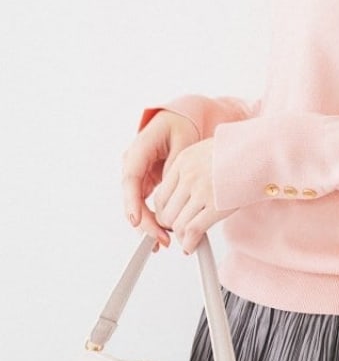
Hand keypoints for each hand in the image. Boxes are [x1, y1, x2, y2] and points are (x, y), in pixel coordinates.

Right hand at [122, 110, 198, 249]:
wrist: (179, 119)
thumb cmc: (181, 125)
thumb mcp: (184, 141)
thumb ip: (177, 165)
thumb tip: (174, 190)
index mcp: (140, 149)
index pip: (131, 179)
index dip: (133, 202)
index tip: (138, 221)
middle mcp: (133, 162)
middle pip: (132, 197)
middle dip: (144, 221)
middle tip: (159, 238)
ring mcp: (137, 172)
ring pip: (137, 203)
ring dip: (148, 223)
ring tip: (160, 241)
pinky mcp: (145, 180)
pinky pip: (144, 202)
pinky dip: (151, 217)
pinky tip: (159, 233)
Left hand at [152, 138, 233, 254]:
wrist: (264, 150)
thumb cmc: (243, 149)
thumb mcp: (209, 150)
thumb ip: (193, 169)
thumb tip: (184, 192)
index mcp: (183, 161)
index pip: (161, 195)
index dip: (164, 212)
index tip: (170, 219)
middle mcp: (188, 175)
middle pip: (166, 212)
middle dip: (172, 226)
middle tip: (180, 231)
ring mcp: (201, 191)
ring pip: (177, 224)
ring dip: (182, 237)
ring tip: (189, 239)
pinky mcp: (215, 205)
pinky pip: (192, 230)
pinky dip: (190, 243)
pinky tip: (193, 246)